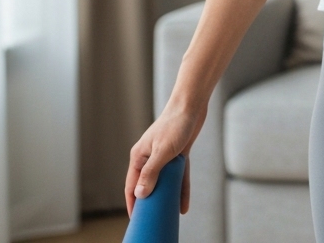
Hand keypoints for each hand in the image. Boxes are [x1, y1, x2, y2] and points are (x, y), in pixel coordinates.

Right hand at [125, 97, 207, 216]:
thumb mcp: (162, 151)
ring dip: (167, 198)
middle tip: (152, 219)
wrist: (191, 104)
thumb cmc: (175, 124)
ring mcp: (164, 156)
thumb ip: (151, 173)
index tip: (135, 218)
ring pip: (164, 183)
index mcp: (139, 156)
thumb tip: (140, 195)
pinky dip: (180, 189)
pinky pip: (178, 177)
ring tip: (168, 216)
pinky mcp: (178, 154)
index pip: (132, 185)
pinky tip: (183, 205)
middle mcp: (150, 157)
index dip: (133, 202)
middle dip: (150, 202)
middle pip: (148, 185)